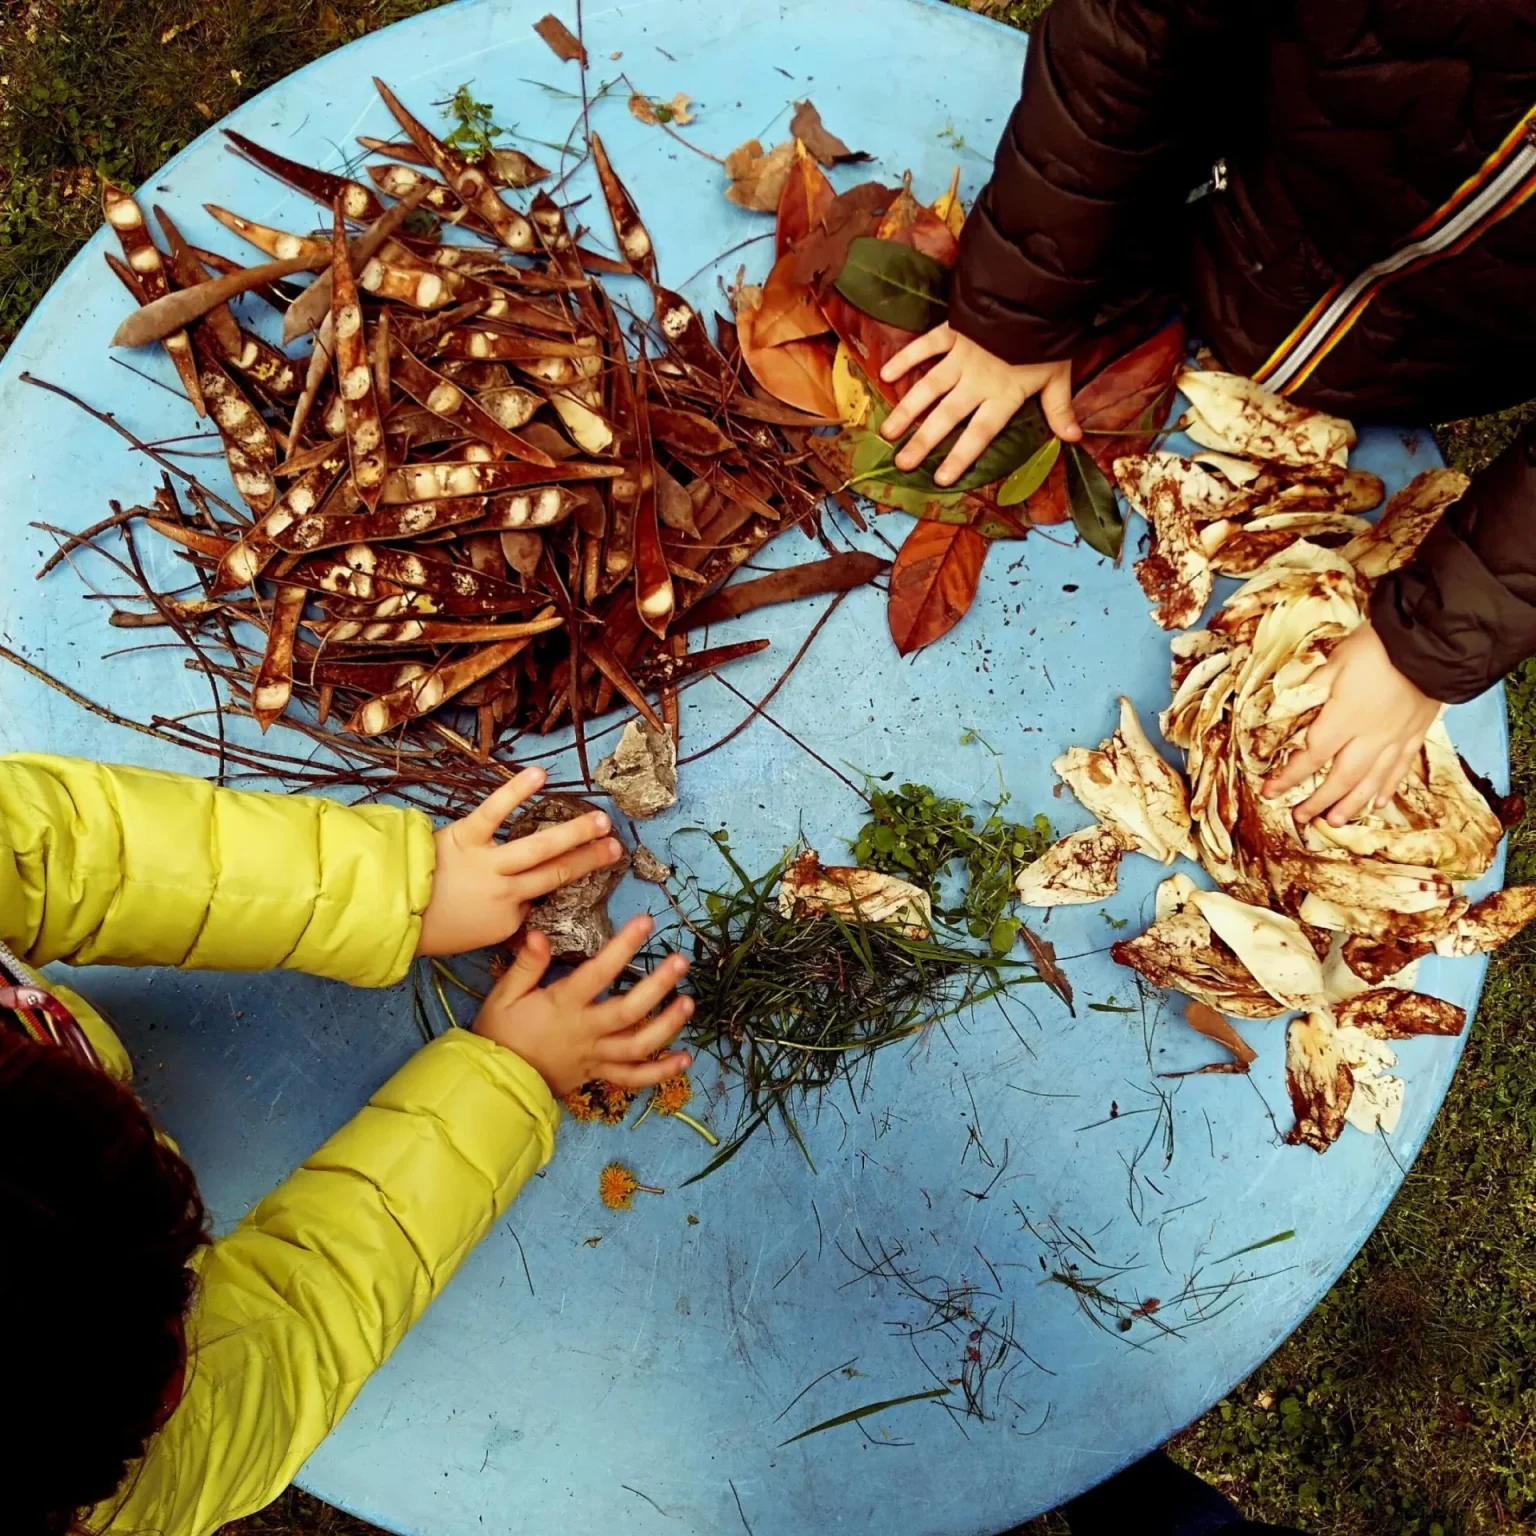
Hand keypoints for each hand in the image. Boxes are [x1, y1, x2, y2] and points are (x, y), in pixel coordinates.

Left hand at [417, 767, 622, 955]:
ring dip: (575, 832)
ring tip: (602, 821)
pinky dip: (517, 791)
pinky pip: (496, 812)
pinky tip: (540, 774)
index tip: (563, 879)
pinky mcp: (466, 837)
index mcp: (505, 922)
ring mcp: (488, 863)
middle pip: (556, 873)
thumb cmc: (426, 928)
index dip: (547, 891)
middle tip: (617, 848)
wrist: (386, 911)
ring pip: (540, 847)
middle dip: (590, 860)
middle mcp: (505, 892)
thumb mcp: (471, 940)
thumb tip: (516, 904)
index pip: (536, 902)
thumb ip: (498, 920)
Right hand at [472, 915, 692, 1095]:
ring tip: (689, 1003)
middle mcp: (585, 1031)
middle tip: (680, 962)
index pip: (599, 972)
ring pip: (638, 1045)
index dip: (624, 946)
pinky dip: (660, 1073)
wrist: (495, 1083)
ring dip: (668, 1025)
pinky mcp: (597, 1074)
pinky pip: (632, 1078)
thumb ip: (525, 966)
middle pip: (629, 1010)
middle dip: (658, 985)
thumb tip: (539, 934)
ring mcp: (595, 1056)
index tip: (646, 923)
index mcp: (563, 1005)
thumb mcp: (504, 996)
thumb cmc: (500, 1034)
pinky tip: (684, 1060)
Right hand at [879, 323, 1078, 486]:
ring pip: (930, 388)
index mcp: (1003, 395)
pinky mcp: (952, 332)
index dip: (960, 457)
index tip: (940, 479)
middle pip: (947, 417)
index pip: (980, 433)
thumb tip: (1074, 438)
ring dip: (907, 410)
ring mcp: (961, 357)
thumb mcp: (1059, 375)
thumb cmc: (1048, 338)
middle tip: (901, 464)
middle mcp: (977, 381)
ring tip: (887, 433)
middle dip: (923, 442)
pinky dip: (906, 359)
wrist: (1034, 292)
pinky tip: (885, 375)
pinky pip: (926, 346)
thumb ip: (1059, 409)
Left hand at [1263, 623, 1440, 825]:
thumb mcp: (1335, 661)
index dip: (1289, 777)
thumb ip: (1311, 688)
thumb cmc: (1378, 647)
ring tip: (1335, 821)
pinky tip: (1378, 802)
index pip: (1311, 757)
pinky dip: (1387, 787)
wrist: (1432, 642)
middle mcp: (1370, 737)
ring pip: (1371, 781)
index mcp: (1344, 719)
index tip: (1270, 791)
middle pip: (1341, 778)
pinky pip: (1400, 768)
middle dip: (1318, 801)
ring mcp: (1396, 739)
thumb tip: (1284, 707)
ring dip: (1351, 804)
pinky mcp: (1416, 734)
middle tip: (1301, 817)